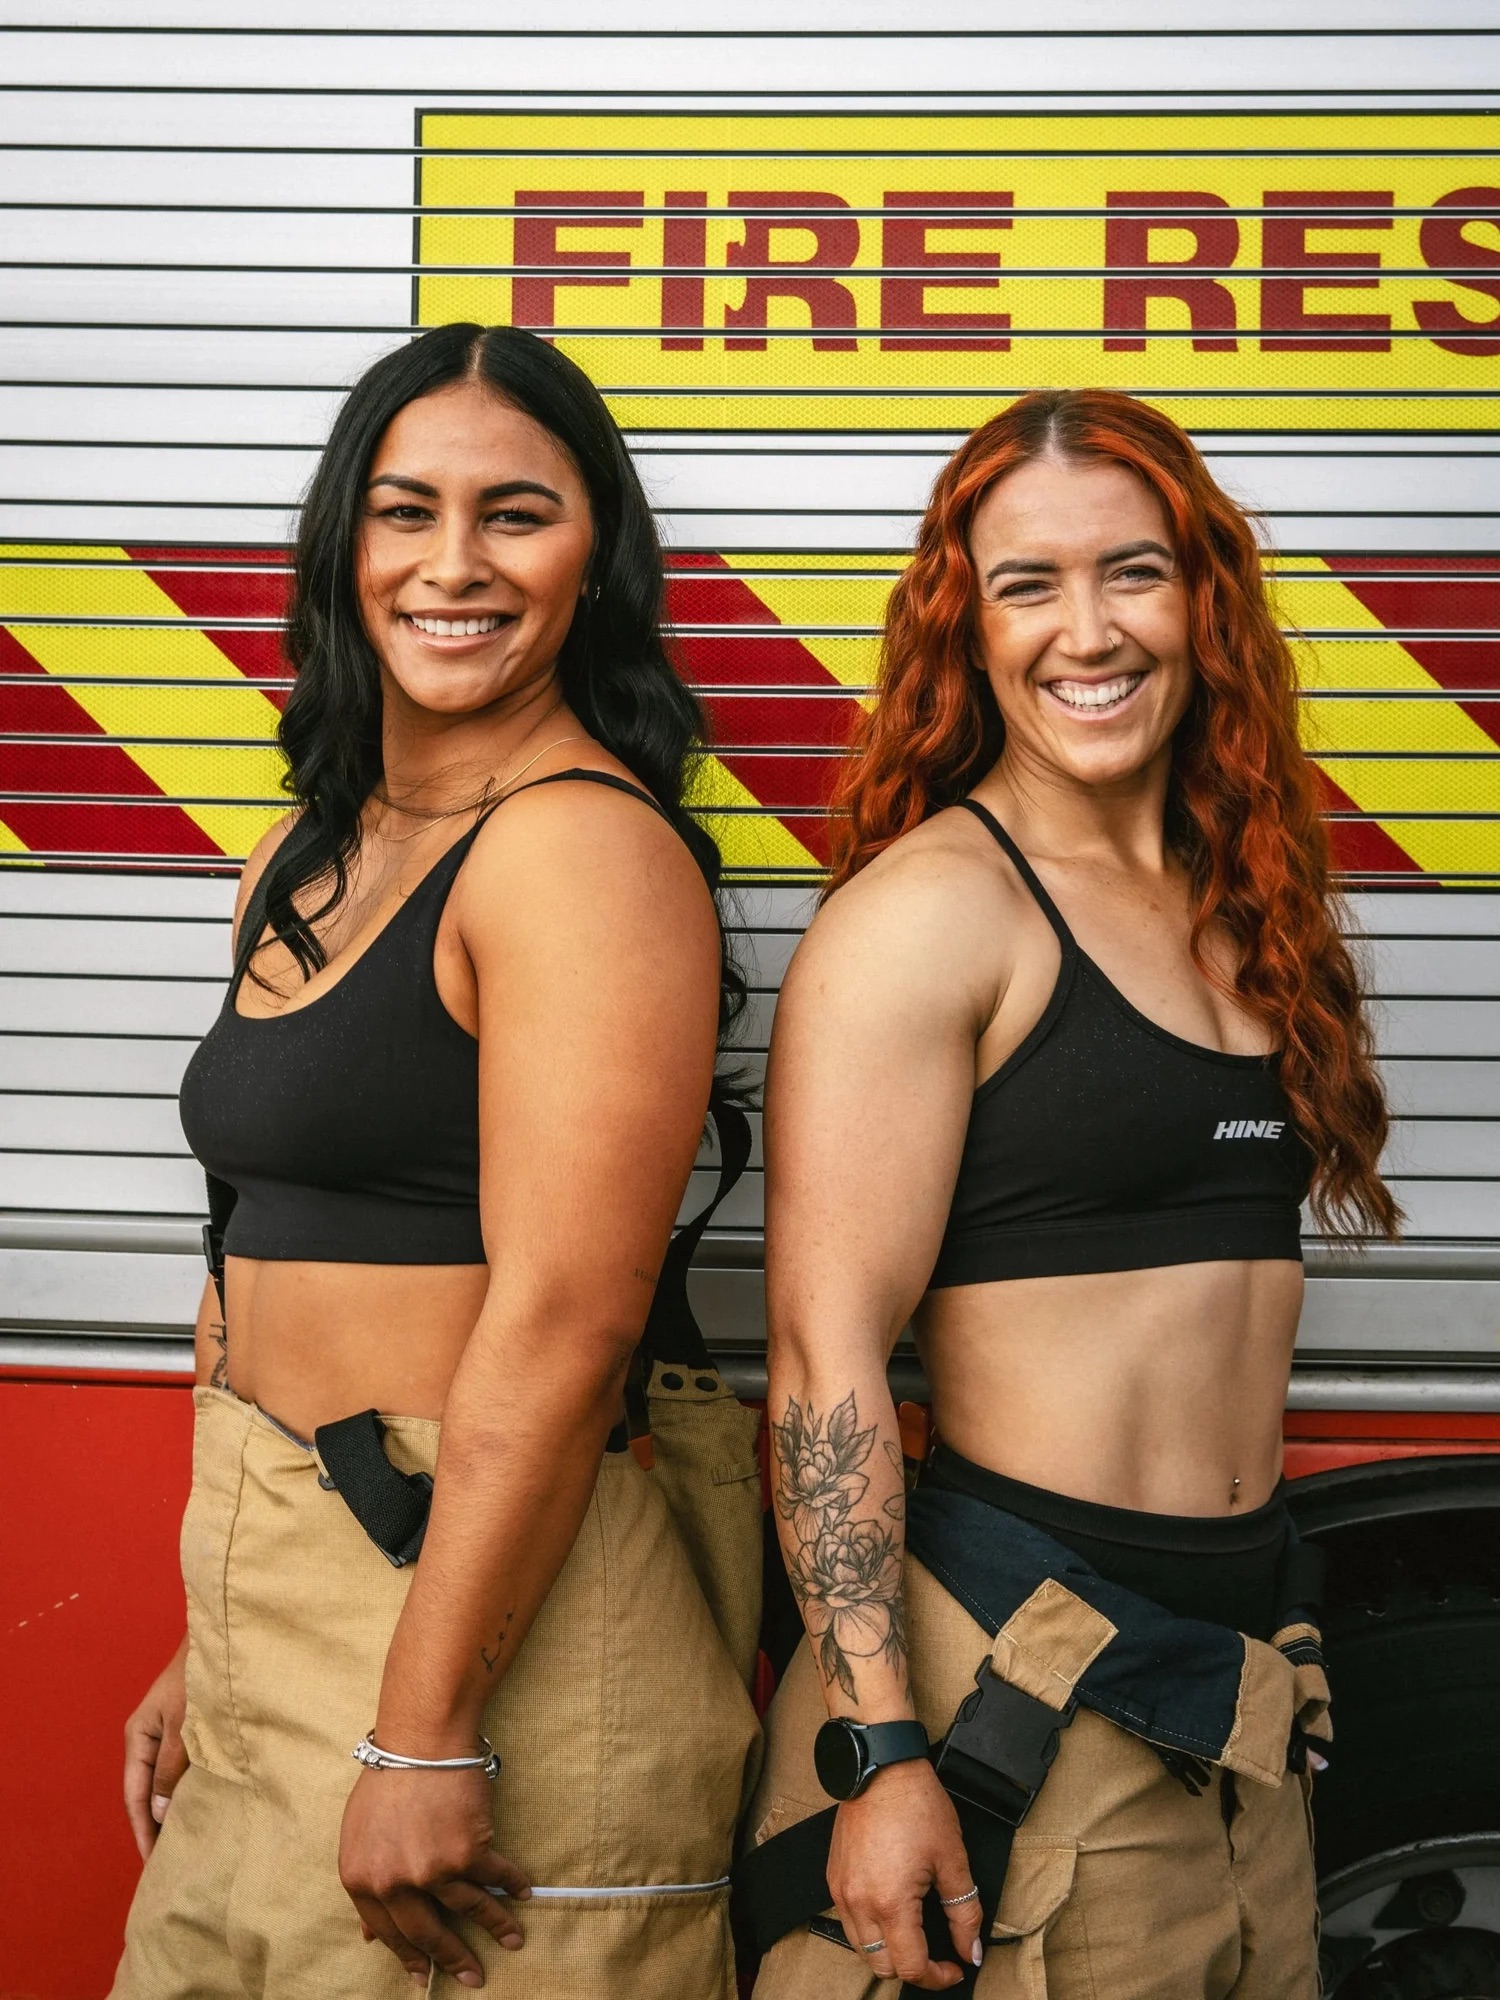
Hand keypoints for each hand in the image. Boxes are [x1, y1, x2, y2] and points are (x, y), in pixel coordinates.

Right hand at [123, 1633, 189, 1860]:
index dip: (144, 1831)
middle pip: (147, 1793)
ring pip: (165, 1782)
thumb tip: (161, 1811)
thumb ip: (172, 1767)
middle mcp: (148, 1738)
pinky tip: (201, 1807)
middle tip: (169, 1865)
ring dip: (172, 1811)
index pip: (135, 1796)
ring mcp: (167, 1733)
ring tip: (186, 1845)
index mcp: (138, 1737)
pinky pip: (182, 1769)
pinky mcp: (188, 1729)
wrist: (221, 1638)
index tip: (153, 1864)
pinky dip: (187, 1791)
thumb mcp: (185, 1725)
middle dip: (155, 1828)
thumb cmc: (201, 1676)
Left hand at [338, 1764, 531, 1987]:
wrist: (421, 1740)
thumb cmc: (388, 1779)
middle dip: (453, 1960)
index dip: (408, 1957)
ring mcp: (431, 1870)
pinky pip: (495, 1876)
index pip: (387, 1933)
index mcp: (362, 1880)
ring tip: (513, 1942)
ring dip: (496, 1928)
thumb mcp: (360, 1835)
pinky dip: (512, 1886)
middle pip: (427, 1934)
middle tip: (472, 1978)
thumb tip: (367, 1935)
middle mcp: (394, 1883)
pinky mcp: (467, 1852)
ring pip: (469, 1910)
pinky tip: (523, 1894)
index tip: (424, 1976)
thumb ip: (367, 1882)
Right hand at [826, 1759, 983, 1990]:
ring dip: (889, 1952)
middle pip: (882, 1967)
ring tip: (914, 1934)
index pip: (911, 1967)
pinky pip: (849, 1922)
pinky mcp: (834, 1877)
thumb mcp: (952, 1858)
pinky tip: (891, 1911)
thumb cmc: (917, 1805)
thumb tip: (969, 1950)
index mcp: (890, 1902)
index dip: (938, 1977)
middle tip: (937, 1955)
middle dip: (913, 1968)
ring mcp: (841, 1891)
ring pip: (862, 1949)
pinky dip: (870, 1930)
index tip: (954, 1966)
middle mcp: (858, 1903)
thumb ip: (964, 1912)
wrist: (881, 1766)